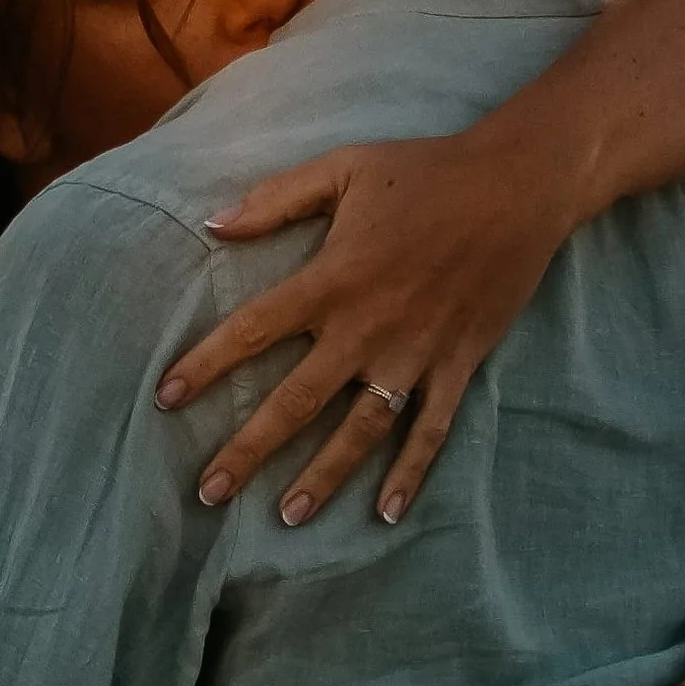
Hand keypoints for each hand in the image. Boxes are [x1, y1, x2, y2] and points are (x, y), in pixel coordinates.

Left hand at [155, 131, 577, 526]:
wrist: (519, 184)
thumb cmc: (424, 172)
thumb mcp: (343, 169)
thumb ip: (275, 200)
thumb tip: (210, 224)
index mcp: (332, 279)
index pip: (253, 330)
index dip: (206, 365)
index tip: (165, 399)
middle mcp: (368, 327)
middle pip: (297, 401)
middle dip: (249, 450)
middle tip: (209, 492)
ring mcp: (416, 353)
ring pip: (361, 430)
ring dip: (323, 475)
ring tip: (288, 516)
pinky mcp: (459, 364)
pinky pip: (431, 429)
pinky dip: (411, 473)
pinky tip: (386, 512)